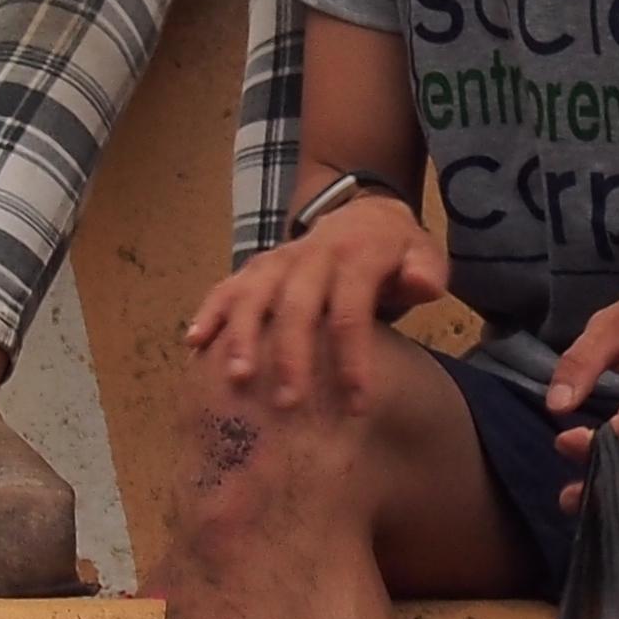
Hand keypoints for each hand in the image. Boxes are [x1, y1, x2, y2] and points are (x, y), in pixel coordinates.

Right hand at [184, 191, 444, 417]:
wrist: (362, 213)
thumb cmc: (396, 252)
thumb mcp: (423, 254)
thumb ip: (425, 271)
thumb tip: (421, 285)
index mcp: (355, 257)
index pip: (350, 312)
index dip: (353, 359)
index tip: (357, 405)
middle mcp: (310, 256)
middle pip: (295, 308)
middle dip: (291, 357)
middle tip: (289, 404)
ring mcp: (278, 261)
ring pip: (253, 296)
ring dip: (242, 336)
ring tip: (237, 378)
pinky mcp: (256, 267)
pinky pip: (226, 287)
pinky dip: (209, 312)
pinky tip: (193, 342)